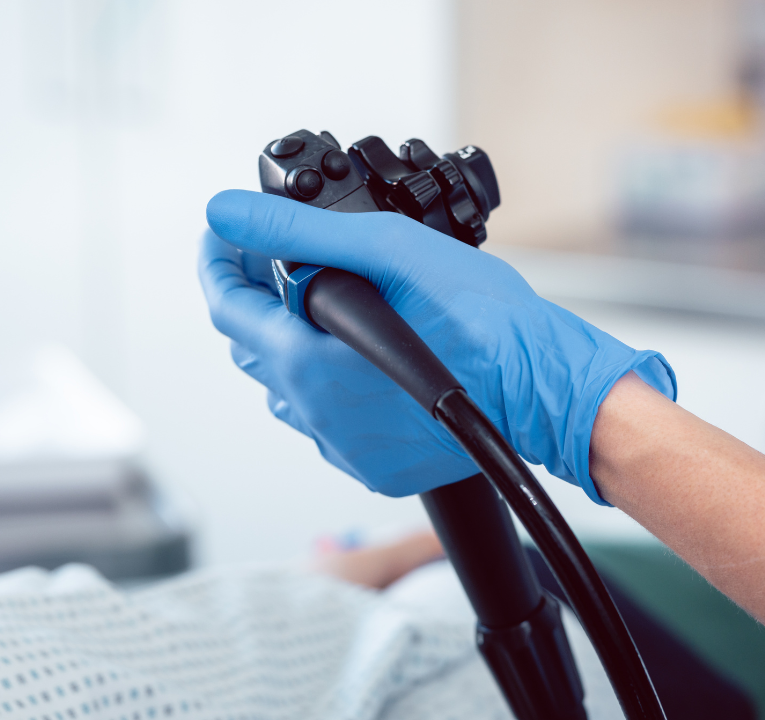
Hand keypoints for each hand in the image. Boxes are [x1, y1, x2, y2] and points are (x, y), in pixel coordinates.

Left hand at [203, 190, 674, 502]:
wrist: (546, 387)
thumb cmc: (486, 323)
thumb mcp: (389, 251)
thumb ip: (298, 231)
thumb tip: (228, 213)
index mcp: (309, 364)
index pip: (228, 307)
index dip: (218, 260)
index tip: (226, 233)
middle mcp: (317, 415)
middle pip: (254, 348)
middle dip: (256, 298)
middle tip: (282, 257)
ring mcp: (346, 446)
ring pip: (287, 388)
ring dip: (292, 342)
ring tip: (328, 303)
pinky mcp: (375, 464)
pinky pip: (328, 421)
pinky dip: (329, 383)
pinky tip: (363, 354)